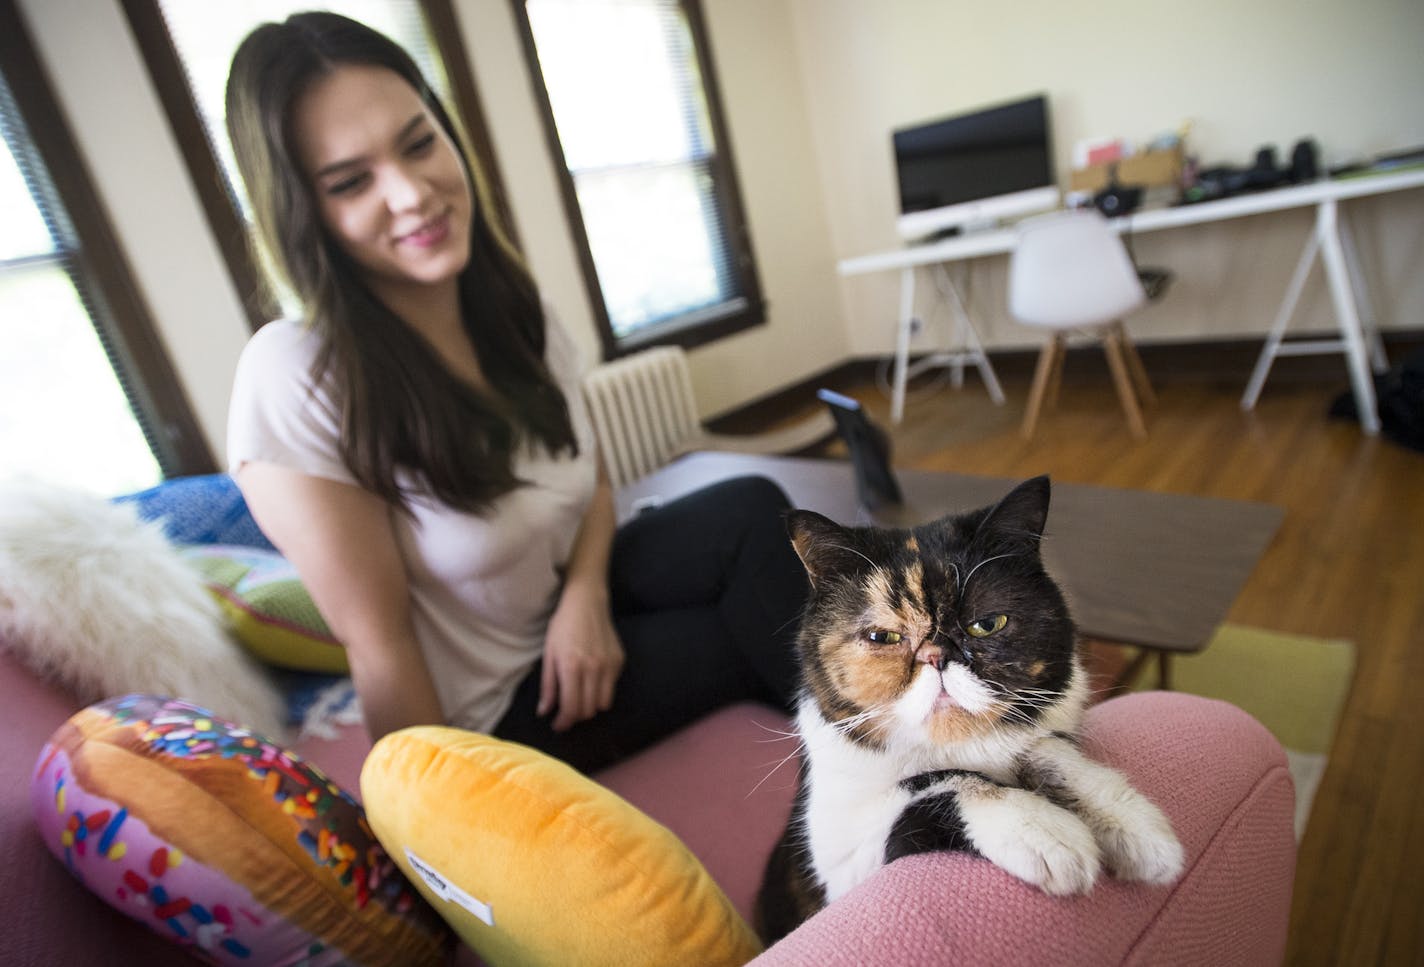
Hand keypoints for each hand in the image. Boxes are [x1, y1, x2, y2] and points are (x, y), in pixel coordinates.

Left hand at [538, 580, 624, 731]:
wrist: (587, 602)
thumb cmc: (563, 626)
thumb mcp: (549, 654)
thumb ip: (548, 686)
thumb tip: (545, 712)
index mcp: (571, 667)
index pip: (572, 708)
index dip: (564, 722)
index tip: (557, 725)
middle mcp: (593, 668)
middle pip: (588, 710)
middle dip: (575, 717)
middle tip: (566, 713)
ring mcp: (609, 665)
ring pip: (603, 704)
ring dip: (590, 707)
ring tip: (580, 699)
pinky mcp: (619, 661)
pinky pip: (611, 688)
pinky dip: (601, 691)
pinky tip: (591, 680)